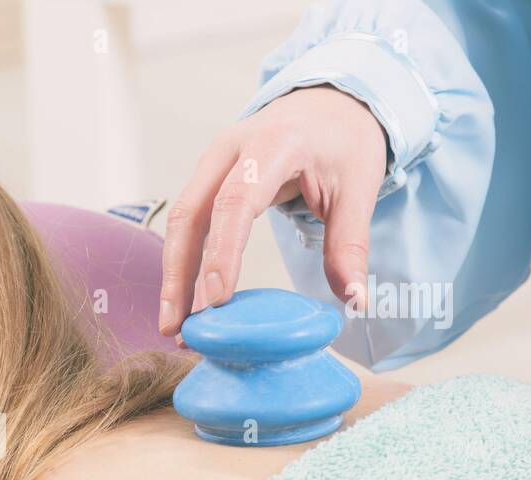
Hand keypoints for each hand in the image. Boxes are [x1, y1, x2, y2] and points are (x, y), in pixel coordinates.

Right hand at [159, 85, 387, 337]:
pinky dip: (183, 263)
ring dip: (173, 275)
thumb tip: (355, 301)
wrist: (329, 103)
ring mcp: (213, 161)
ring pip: (180, 221)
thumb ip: (350, 245)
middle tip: (175, 326)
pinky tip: (185, 301)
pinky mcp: (206, 177)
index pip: (237, 201)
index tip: (217, 300)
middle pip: (191, 214)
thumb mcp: (358, 189)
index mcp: (274, 143)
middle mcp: (232, 148)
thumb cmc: (344, 143)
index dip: (223, 253)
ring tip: (172, 324)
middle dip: (179, 274)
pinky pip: (187, 222)